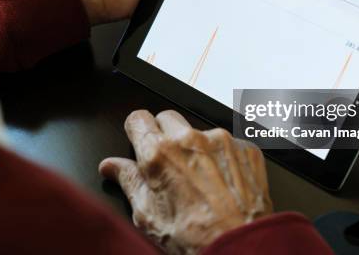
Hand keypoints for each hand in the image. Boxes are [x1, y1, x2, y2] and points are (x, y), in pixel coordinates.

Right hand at [99, 110, 272, 254]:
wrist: (241, 249)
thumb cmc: (195, 239)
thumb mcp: (148, 216)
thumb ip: (128, 181)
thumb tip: (112, 166)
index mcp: (159, 153)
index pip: (138, 118)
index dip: (137, 130)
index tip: (140, 140)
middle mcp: (190, 140)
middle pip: (167, 118)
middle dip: (164, 135)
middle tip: (169, 164)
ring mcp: (222, 141)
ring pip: (198, 130)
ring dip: (195, 147)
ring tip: (200, 180)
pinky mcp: (246, 148)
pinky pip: (228, 143)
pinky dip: (223, 157)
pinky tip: (222, 184)